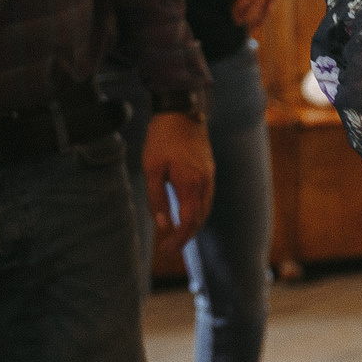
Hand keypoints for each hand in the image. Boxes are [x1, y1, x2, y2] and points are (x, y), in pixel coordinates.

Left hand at [140, 110, 214, 258]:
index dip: (180, 239)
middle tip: (170, 247)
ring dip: (194, 224)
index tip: (167, 250)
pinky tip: (186, 212)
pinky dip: (198, 211)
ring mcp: (209, 175)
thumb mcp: (152, 168)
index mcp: (190, 184)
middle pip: (201, 218)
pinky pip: (206, 197)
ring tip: (178, 234)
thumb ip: (157, 198)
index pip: (190, 221)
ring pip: (205, 208)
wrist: (181, 111)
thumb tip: (163, 224)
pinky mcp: (208, 169)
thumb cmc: (162, 139)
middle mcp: (204, 182)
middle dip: (187, 235)